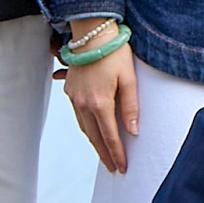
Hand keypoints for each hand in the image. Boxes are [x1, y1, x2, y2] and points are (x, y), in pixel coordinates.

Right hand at [59, 22, 138, 174]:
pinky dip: (87, 128)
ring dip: (95, 143)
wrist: (92, 34)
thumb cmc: (115, 54)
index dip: (116, 153)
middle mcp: (83, 104)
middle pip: (94, 137)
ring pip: (84, 128)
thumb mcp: (129, 79)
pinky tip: (94, 133)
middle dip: (105, 154)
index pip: (110, 136)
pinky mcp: (70, 91)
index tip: (122, 167)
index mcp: (100, 103)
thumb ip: (131, 107)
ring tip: (105, 154)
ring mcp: (74, 98)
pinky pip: (78, 116)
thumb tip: (133, 131)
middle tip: (113, 168)